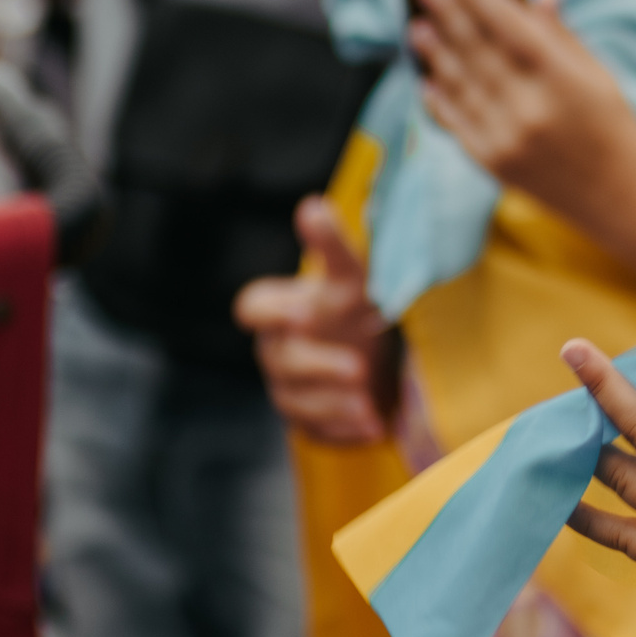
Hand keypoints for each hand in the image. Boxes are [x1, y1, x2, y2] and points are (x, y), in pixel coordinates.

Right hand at [236, 196, 392, 442]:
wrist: (382, 358)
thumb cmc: (359, 308)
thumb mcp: (355, 276)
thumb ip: (332, 244)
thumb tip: (311, 205)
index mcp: (281, 308)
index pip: (253, 306)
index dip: (273, 311)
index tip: (306, 312)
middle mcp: (278, 349)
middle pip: (281, 360)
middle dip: (318, 365)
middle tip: (359, 368)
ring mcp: (289, 388)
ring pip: (296, 400)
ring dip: (334, 404)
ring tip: (370, 404)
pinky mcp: (308, 421)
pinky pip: (316, 431)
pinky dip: (345, 430)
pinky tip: (374, 425)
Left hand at [409, 0, 635, 219]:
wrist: (622, 198)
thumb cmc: (614, 127)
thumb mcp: (598, 75)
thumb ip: (561, 36)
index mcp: (563, 80)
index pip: (512, 26)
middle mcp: (530, 109)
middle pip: (479, 51)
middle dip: (450, 14)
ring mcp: (507, 139)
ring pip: (461, 84)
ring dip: (436, 52)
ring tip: (417, 25)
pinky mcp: (493, 165)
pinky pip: (456, 123)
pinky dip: (439, 99)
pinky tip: (426, 77)